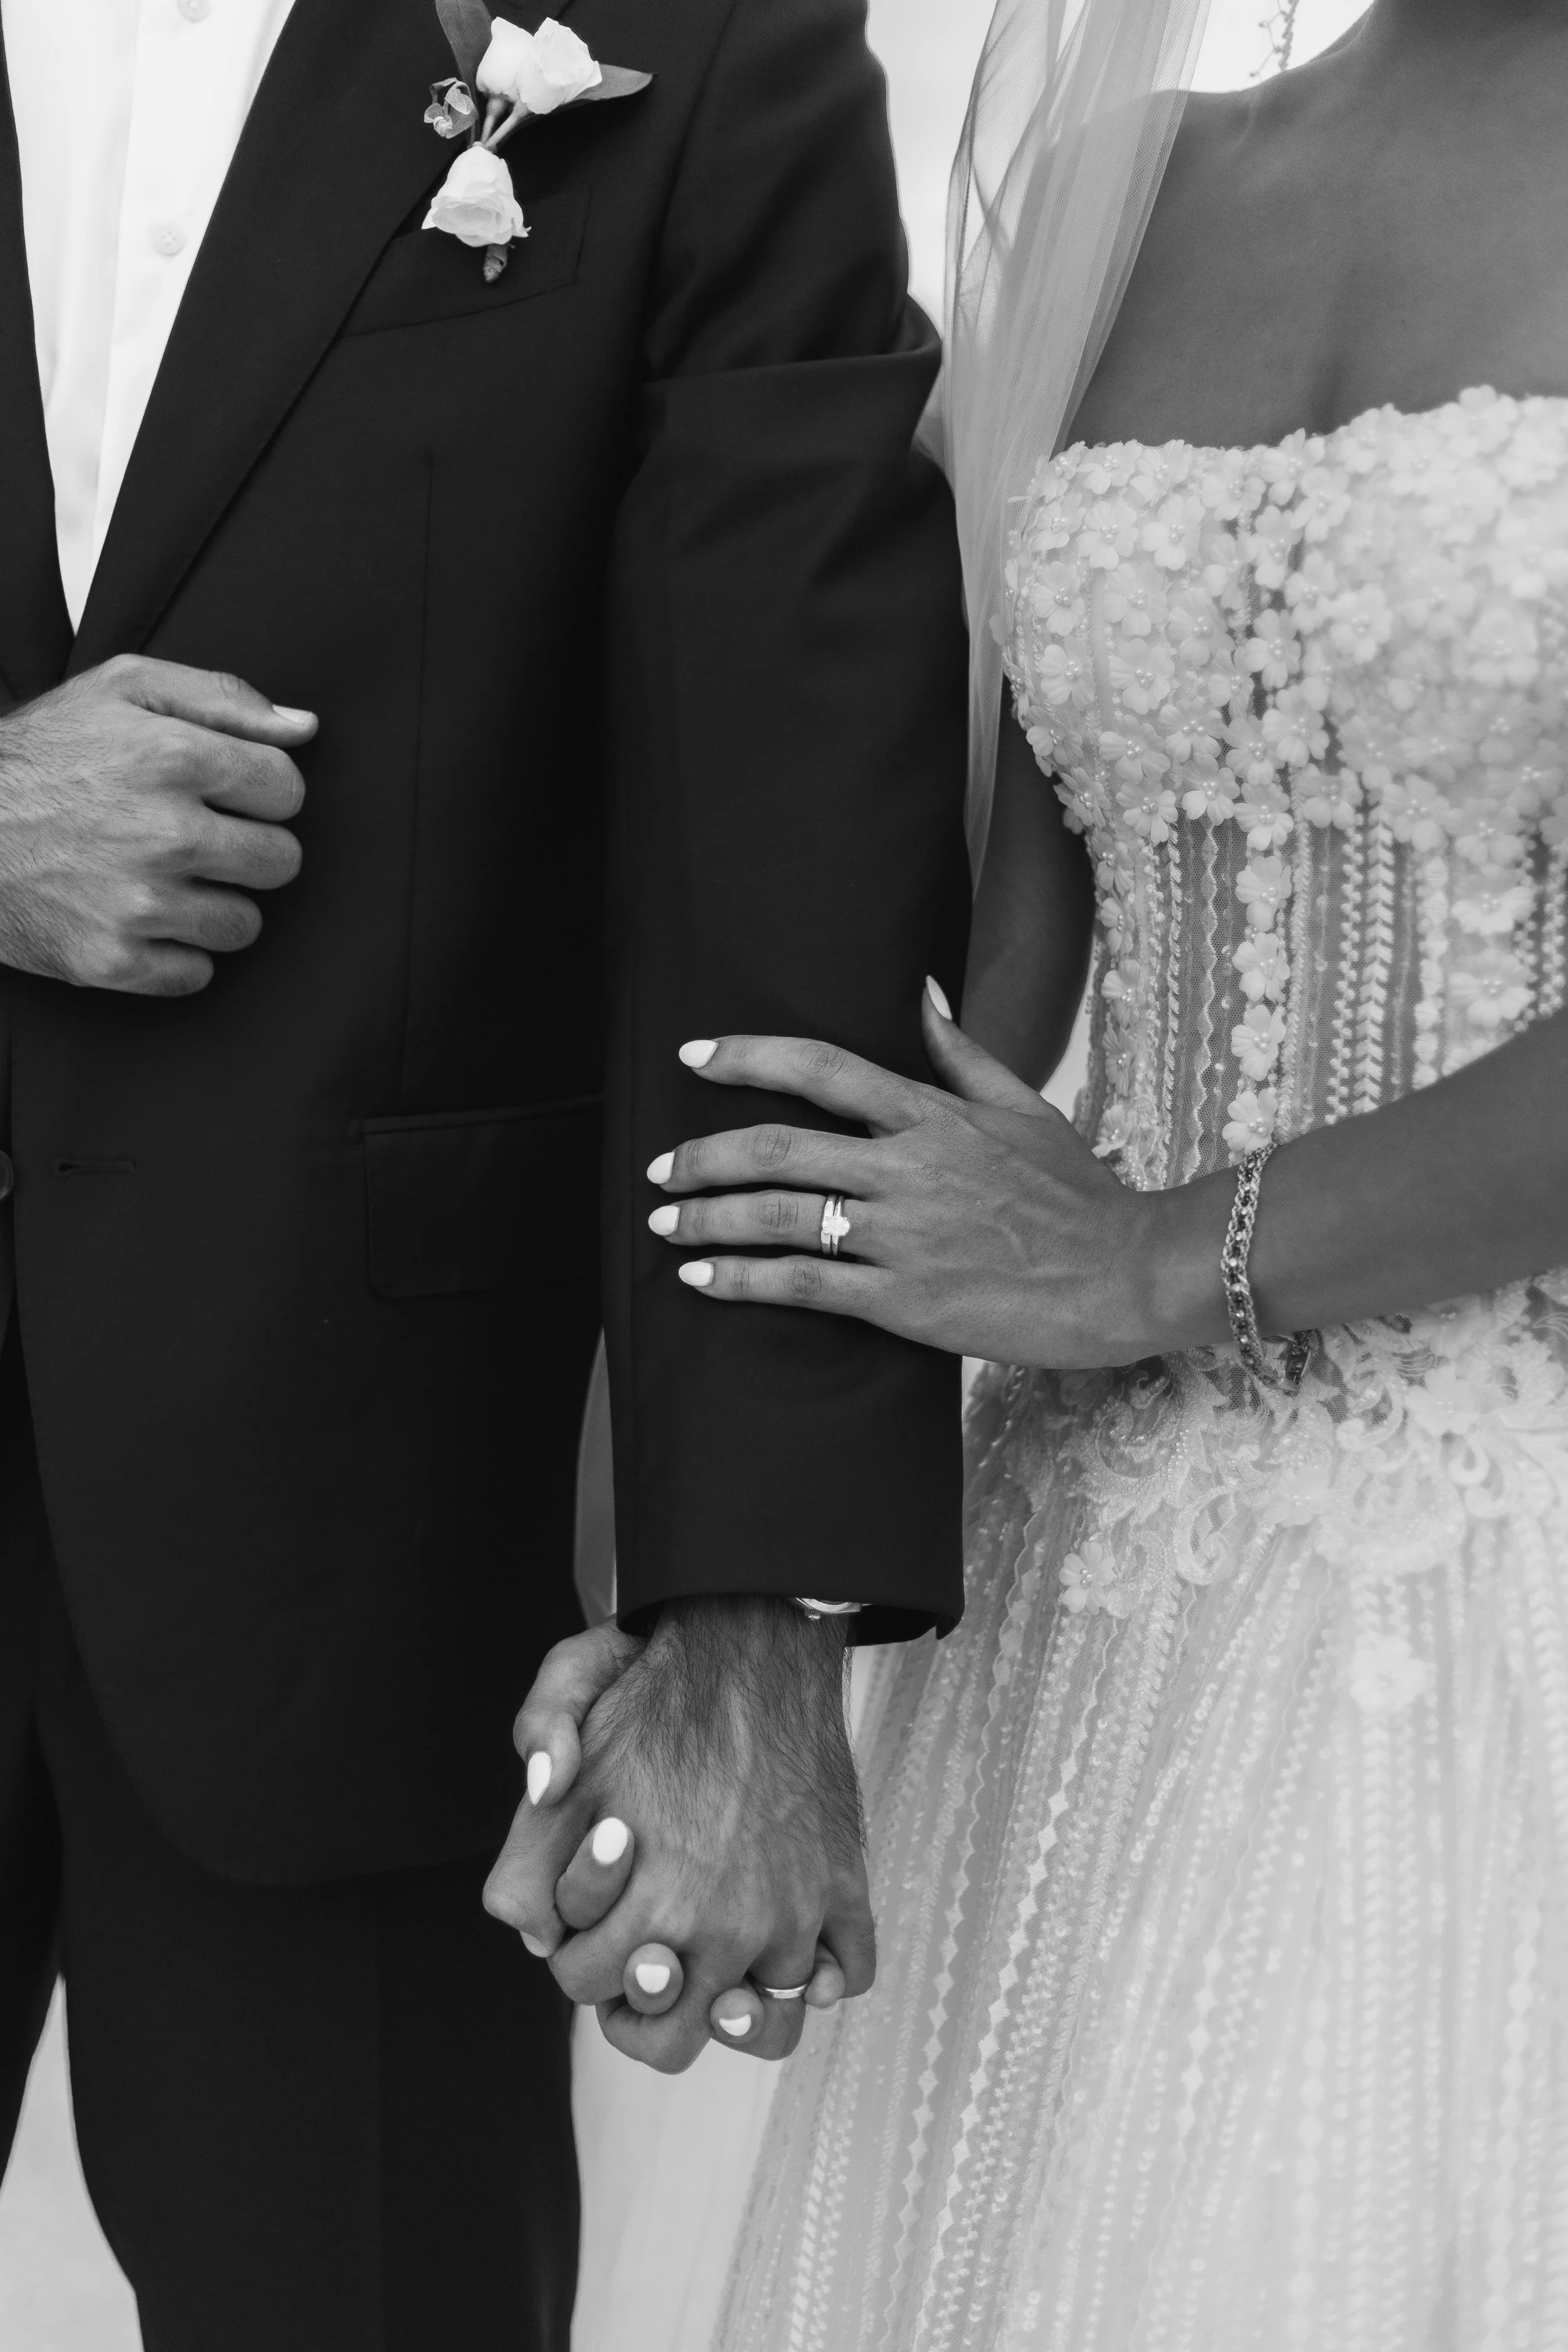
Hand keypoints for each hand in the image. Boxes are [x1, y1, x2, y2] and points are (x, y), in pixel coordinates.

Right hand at [0, 655, 315, 996]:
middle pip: (281, 862)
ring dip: (215, 906)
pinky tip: (140, 920)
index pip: (288, 789)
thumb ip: (221, 697)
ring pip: (244, 925)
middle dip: (248, 850)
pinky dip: (174, 955)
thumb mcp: (122, 688)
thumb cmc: (41, 753)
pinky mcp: (110, 959)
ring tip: (166, 879)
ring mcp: (137, 904)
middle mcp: (163, 833)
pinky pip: (195, 974)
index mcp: (173, 757)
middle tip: (200, 839)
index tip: (226, 793)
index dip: (260, 790)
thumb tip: (303, 727)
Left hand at [484, 1599, 872, 2071]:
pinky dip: (821, 1977)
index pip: (589, 1987)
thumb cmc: (651, 1692)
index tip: (592, 1923)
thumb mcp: (557, 1743)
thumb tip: (530, 1928)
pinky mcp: (847, 1888)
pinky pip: (846, 1976)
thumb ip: (527, 1846)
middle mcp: (728, 1929)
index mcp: (652, 1906)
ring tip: (717, 1975)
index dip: (579, 1955)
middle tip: (644, 1960)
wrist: (755, 1643)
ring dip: (735, 2007)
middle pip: (673, 2039)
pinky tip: (790, 1951)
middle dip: (644, 2005)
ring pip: (767, 2026)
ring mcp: (797, 1913)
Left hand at [643, 977, 1192, 1370]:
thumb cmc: (1079, 1196)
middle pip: (781, 1146)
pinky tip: (701, 1279)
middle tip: (658, 1167)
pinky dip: (744, 1280)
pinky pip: (806, 1287)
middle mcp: (910, 1168)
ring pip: (782, 1216)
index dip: (748, 1054)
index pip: (823, 1067)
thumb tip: (920, 993)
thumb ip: (962, 1053)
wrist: (1129, 1274)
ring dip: (708, 1217)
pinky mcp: (907, 1301)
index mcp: (934, 1116)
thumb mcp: (1026, 1107)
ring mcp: (905, 1236)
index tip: (693, 1054)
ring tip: (662, 1222)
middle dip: (705, 1156)